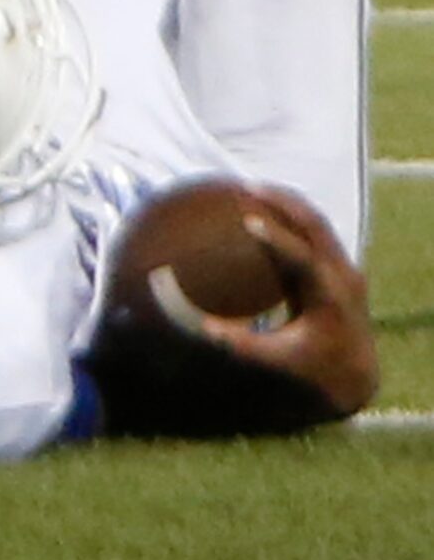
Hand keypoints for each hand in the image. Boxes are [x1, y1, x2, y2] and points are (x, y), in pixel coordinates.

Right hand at [198, 184, 377, 418]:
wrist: (354, 372)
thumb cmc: (313, 367)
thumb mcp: (279, 360)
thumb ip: (243, 344)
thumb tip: (204, 328)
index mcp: (330, 298)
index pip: (304, 259)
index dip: (276, 238)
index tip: (248, 219)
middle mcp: (343, 277)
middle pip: (316, 224)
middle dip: (283, 201)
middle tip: (247, 187)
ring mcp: (345, 267)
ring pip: (318, 221)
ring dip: (287, 202)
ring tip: (252, 189)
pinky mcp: (340, 265)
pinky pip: (317, 230)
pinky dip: (292, 214)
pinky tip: (266, 207)